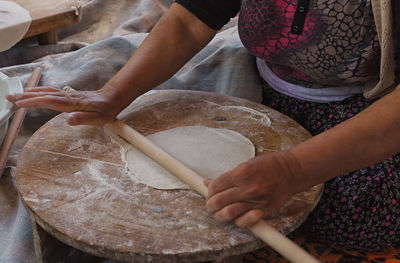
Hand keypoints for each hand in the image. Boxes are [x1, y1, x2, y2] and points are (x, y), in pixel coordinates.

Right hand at [6, 85, 124, 124]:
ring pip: (45, 92)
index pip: (49, 102)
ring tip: (15, 95)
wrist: (112, 98)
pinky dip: (39, 92)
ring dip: (30, 93)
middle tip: (9, 97)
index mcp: (72, 104)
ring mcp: (67, 95)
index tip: (20, 103)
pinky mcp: (69, 95)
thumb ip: (82, 119)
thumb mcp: (98, 119)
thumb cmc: (106, 110)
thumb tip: (68, 119)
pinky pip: (50, 92)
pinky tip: (34, 92)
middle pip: (43, 95)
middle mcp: (67, 97)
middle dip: (25, 96)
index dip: (34, 102)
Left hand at [204, 151, 301, 227]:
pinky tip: (237, 217)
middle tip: (212, 205)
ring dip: (220, 215)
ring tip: (221, 212)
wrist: (291, 171)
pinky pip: (245, 221)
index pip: (215, 186)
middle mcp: (247, 187)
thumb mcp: (245, 165)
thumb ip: (227, 176)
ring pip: (227, 214)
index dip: (209, 192)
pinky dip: (238, 221)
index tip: (210, 193)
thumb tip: (207, 183)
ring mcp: (255, 200)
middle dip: (210, 205)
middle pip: (218, 202)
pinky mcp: (263, 210)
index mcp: (241, 173)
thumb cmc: (268, 165)